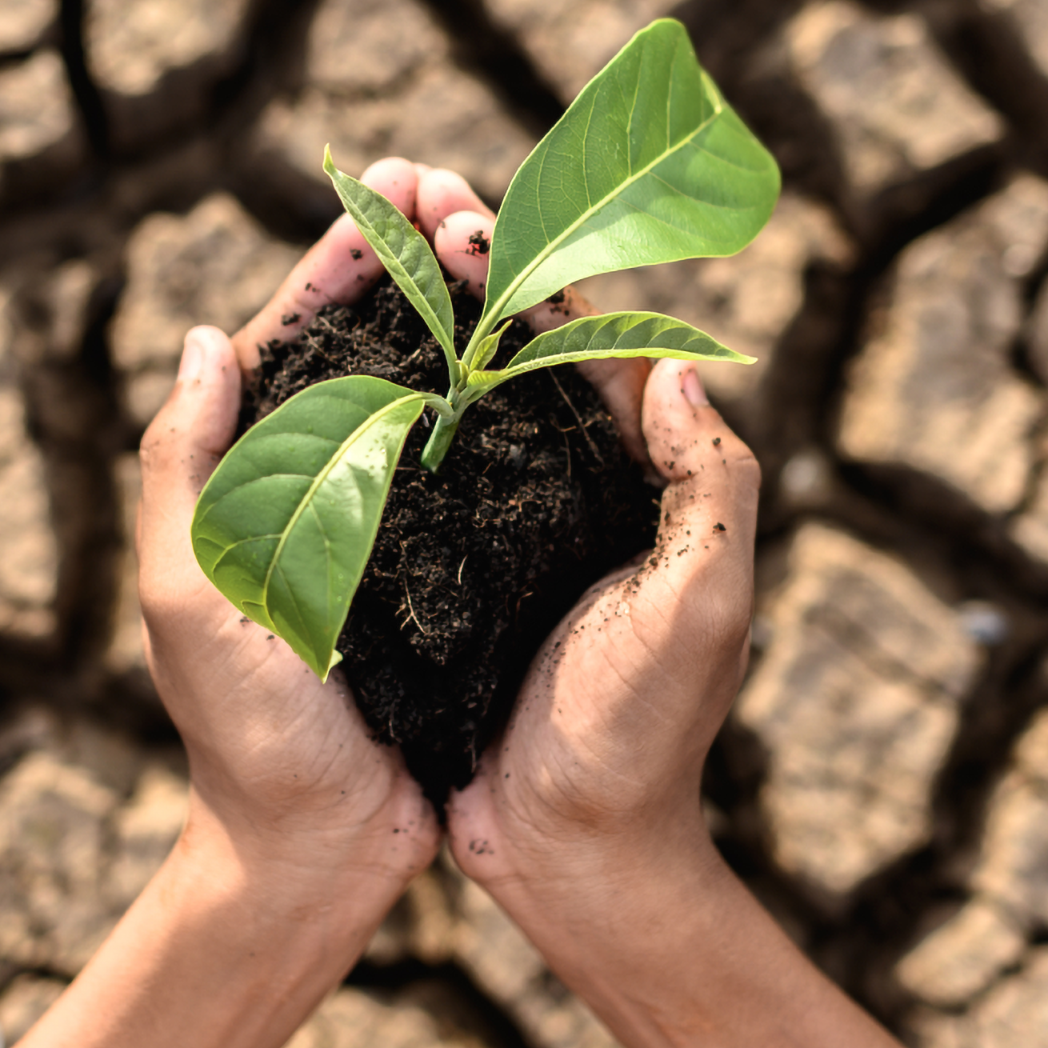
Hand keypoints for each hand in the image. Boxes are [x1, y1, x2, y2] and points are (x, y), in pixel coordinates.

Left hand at [136, 157, 443, 911]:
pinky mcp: (448, 564)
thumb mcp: (190, 597)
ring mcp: (386, 522)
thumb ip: (182, 470)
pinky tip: (545, 355)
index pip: (288, 340)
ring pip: (427, 389)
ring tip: (509, 242)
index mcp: (247, 480)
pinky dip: (505, 400)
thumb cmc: (246, 735)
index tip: (390, 185)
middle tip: (462, 189)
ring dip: (462, 312)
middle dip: (410, 259)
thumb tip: (202, 339)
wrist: (320, 848)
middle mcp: (318, 486)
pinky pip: (477, 463)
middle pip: (366, 346)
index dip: (338, 256)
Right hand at [417, 175, 760, 898]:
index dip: (529, 270)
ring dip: (420, 318)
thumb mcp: (702, 608)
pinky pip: (418, 471)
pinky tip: (332, 370)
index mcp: (640, 482)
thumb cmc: (641, 737)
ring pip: (462, 396)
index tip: (461, 212)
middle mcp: (575, 489)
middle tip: (402, 196)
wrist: (572, 851)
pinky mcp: (453, 573)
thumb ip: (715, 488)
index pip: (589, 344)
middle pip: (519, 350)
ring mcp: (510, 527)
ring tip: (364, 249)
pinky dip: (384, 410)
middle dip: (466, 266)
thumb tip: (685, 365)